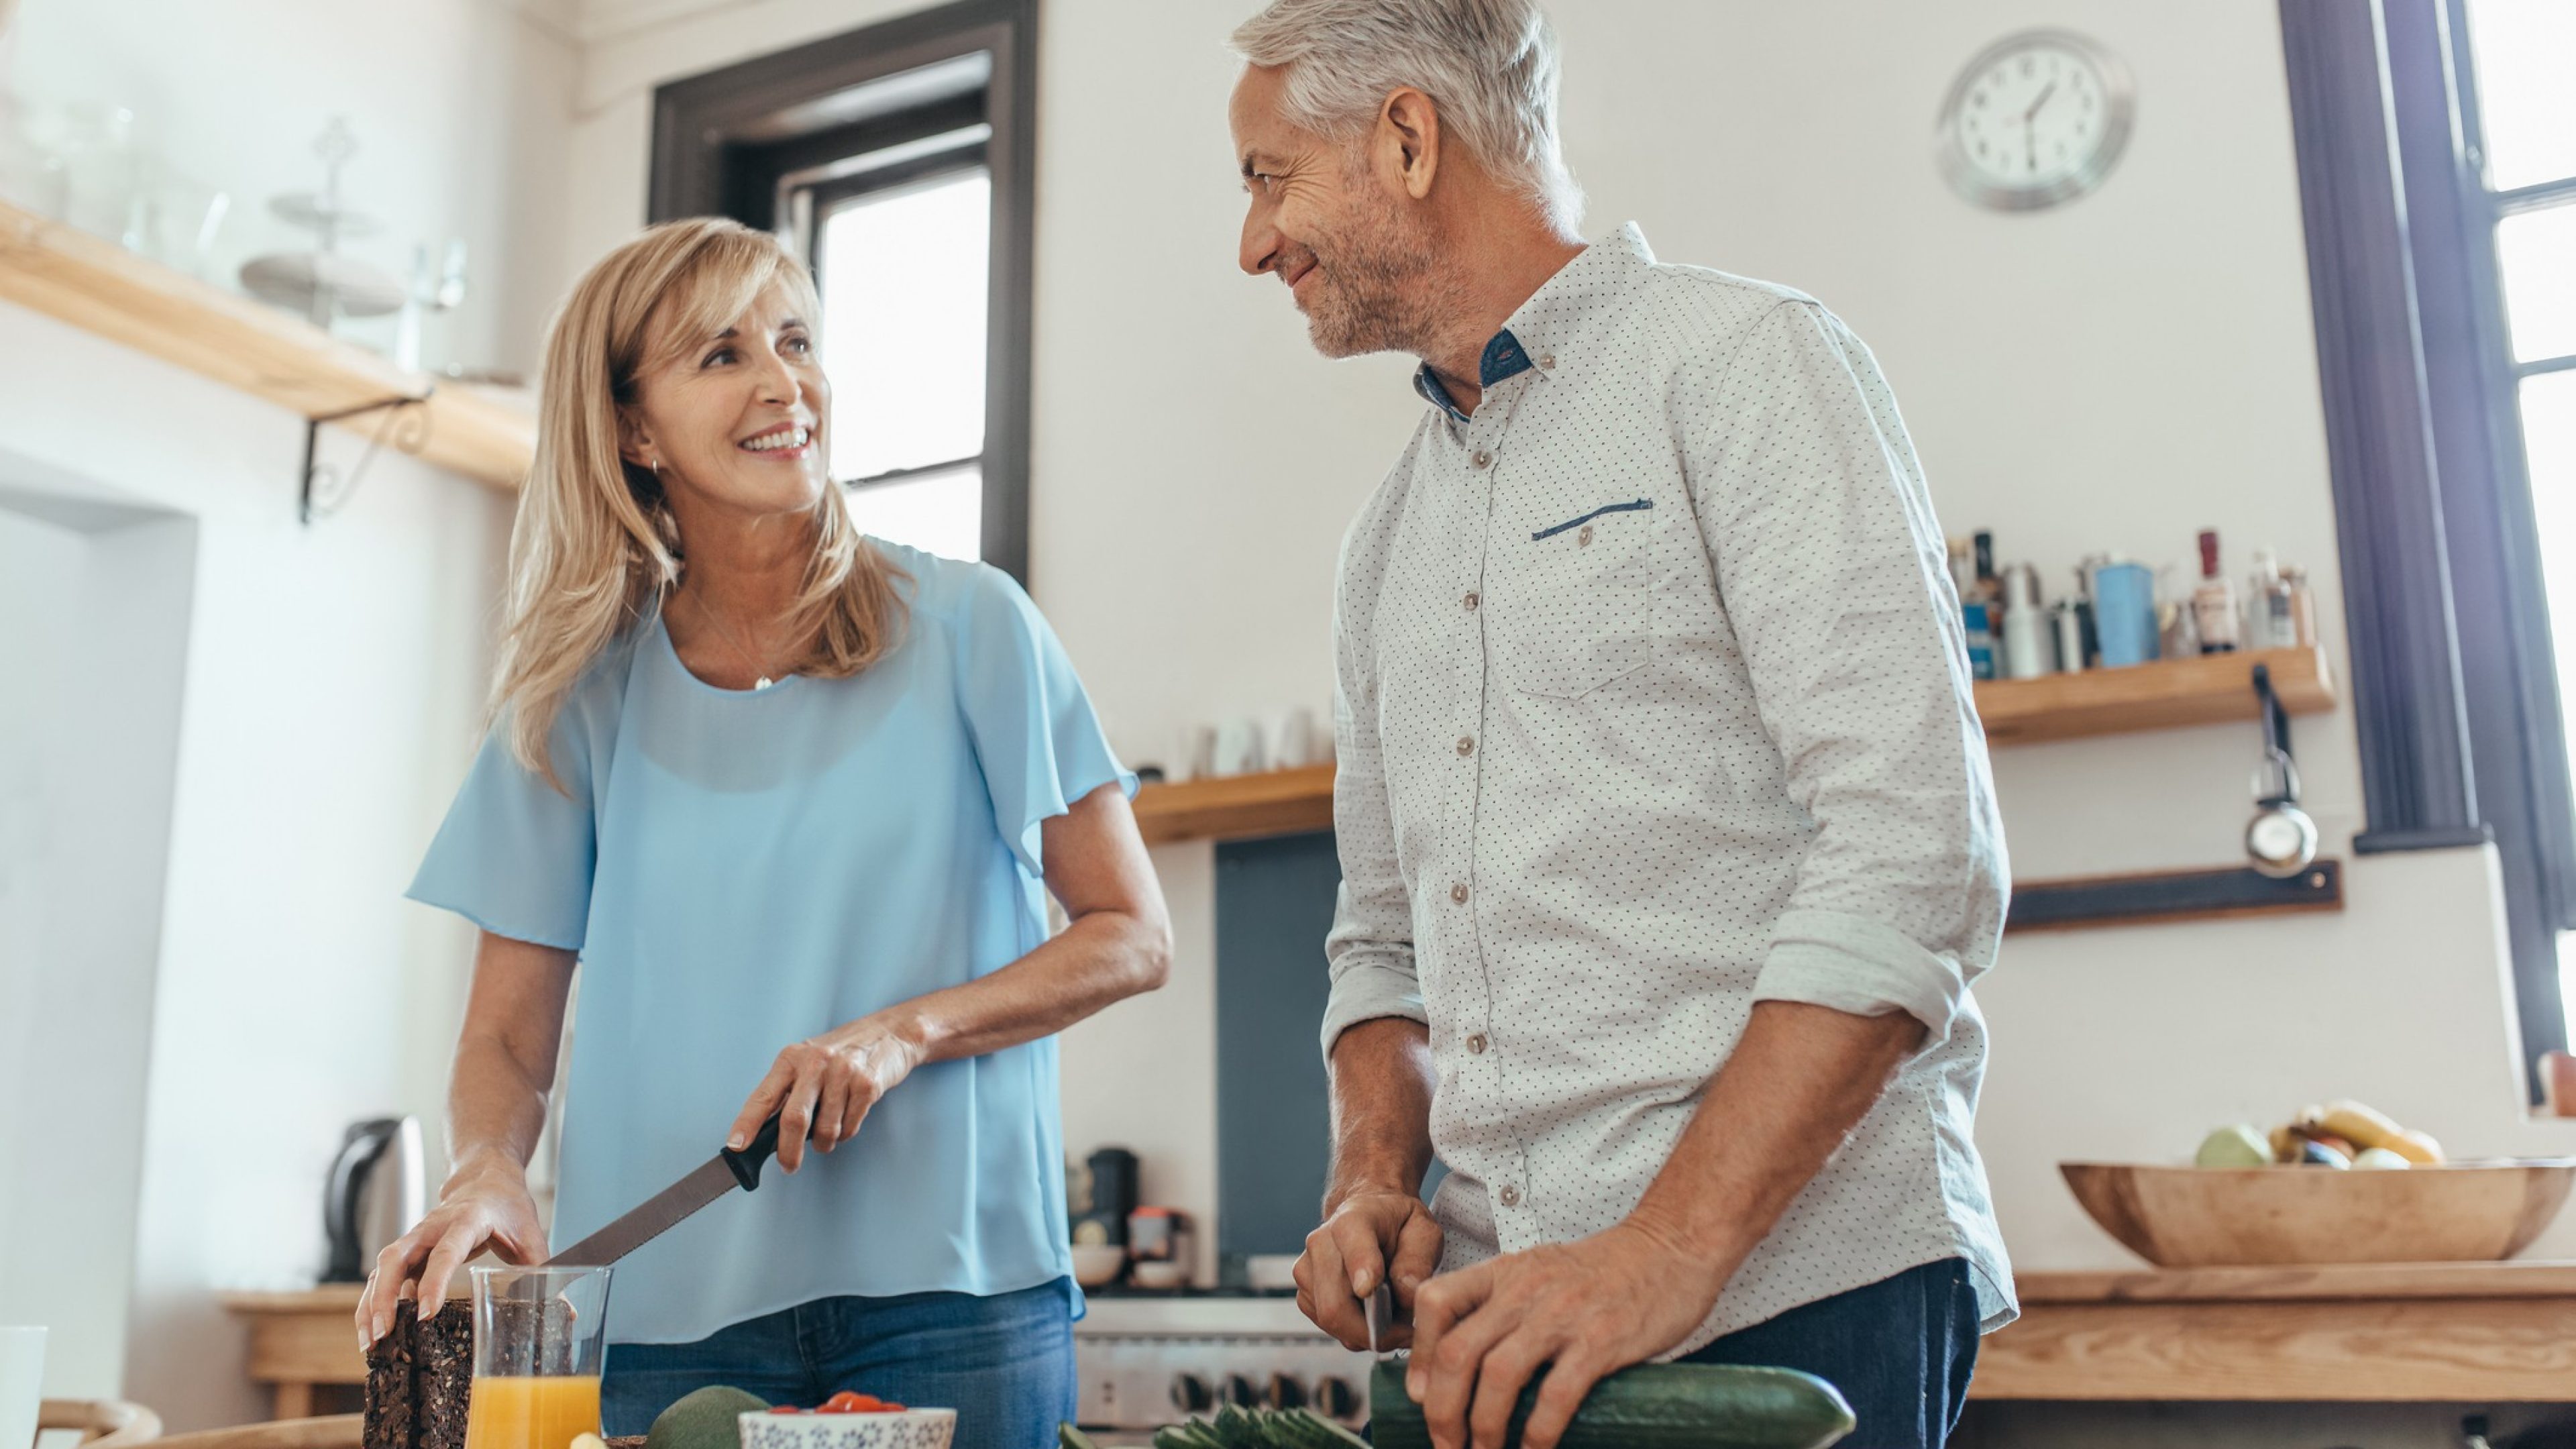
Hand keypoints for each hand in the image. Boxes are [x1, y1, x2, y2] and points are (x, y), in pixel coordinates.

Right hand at [356, 1157, 545, 1346]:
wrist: (486, 1176)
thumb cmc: (509, 1205)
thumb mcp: (531, 1236)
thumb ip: (544, 1273)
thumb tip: (566, 1312)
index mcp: (467, 1219)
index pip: (446, 1252)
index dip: (433, 1283)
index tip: (424, 1314)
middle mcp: (433, 1227)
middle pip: (396, 1258)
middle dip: (384, 1296)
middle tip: (382, 1335)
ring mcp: (415, 1237)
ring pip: (382, 1267)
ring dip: (371, 1303)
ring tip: (369, 1342)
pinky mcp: (408, 1250)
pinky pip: (382, 1275)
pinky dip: (372, 1301)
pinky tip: (371, 1330)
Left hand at [728, 1015, 924, 1171]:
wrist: (889, 1033)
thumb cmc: (840, 1053)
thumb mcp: (806, 1063)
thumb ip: (786, 1093)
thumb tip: (764, 1134)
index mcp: (791, 1059)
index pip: (763, 1096)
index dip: (747, 1124)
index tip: (736, 1146)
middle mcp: (815, 1062)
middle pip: (794, 1119)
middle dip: (789, 1152)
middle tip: (789, 1165)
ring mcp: (843, 1072)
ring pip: (825, 1129)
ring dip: (823, 1143)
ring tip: (825, 1136)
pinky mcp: (867, 1085)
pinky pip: (849, 1127)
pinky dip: (845, 1133)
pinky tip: (846, 1119)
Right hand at [1293, 1187, 1442, 1349]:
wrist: (1371, 1217)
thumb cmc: (1397, 1225)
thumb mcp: (1422, 1232)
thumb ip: (1418, 1260)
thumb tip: (1406, 1292)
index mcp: (1353, 1221)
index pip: (1352, 1248)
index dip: (1360, 1271)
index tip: (1370, 1290)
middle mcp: (1321, 1243)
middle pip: (1335, 1305)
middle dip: (1373, 1330)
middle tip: (1405, 1331)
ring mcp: (1307, 1269)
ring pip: (1331, 1321)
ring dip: (1365, 1331)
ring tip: (1391, 1316)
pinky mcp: (1304, 1292)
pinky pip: (1328, 1326)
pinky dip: (1353, 1331)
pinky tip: (1371, 1314)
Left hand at [1407, 1219, 1728, 1448]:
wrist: (1671, 1246)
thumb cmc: (1606, 1269)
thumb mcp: (1542, 1271)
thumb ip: (1505, 1304)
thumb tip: (1469, 1362)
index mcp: (1505, 1272)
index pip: (1436, 1302)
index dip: (1418, 1356)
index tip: (1421, 1396)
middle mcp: (1525, 1291)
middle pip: (1458, 1352)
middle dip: (1443, 1411)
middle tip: (1447, 1445)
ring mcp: (1563, 1315)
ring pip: (1498, 1376)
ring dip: (1484, 1428)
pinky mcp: (1601, 1341)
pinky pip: (1555, 1396)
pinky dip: (1537, 1434)